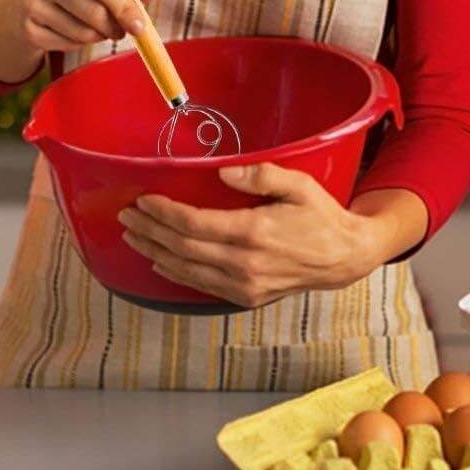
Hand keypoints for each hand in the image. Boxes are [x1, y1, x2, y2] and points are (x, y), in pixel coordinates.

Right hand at [17, 0, 153, 54]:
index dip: (124, 5)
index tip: (141, 24)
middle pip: (94, 12)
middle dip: (117, 26)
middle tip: (125, 29)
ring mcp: (30, 3)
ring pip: (83, 32)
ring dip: (102, 34)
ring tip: (102, 26)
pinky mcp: (28, 29)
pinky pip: (68, 45)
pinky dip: (82, 42)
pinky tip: (78, 29)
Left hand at [117, 166, 422, 307]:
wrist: (343, 258)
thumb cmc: (321, 216)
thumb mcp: (299, 184)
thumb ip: (261, 175)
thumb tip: (223, 172)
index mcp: (254, 233)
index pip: (193, 225)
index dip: (162, 213)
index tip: (143, 200)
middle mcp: (244, 264)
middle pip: (181, 248)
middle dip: (149, 231)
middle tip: (126, 215)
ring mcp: (244, 285)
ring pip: (186, 271)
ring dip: (154, 252)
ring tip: (133, 236)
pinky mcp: (246, 296)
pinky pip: (201, 285)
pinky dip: (175, 272)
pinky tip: (160, 260)